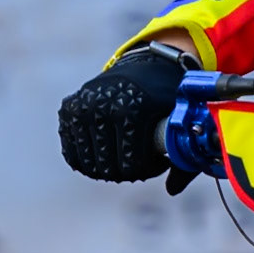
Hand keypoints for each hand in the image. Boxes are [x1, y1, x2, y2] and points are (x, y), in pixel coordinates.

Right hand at [57, 46, 196, 193]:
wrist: (149, 62)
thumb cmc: (169, 94)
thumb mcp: (181, 120)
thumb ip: (184, 157)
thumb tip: (172, 191)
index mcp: (132, 111)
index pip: (132, 165)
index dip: (147, 170)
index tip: (158, 162)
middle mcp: (102, 108)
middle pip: (109, 168)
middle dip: (128, 172)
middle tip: (142, 161)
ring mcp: (82, 108)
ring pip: (89, 164)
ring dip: (108, 167)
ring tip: (126, 155)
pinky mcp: (69, 109)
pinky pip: (73, 152)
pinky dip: (88, 159)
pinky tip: (107, 152)